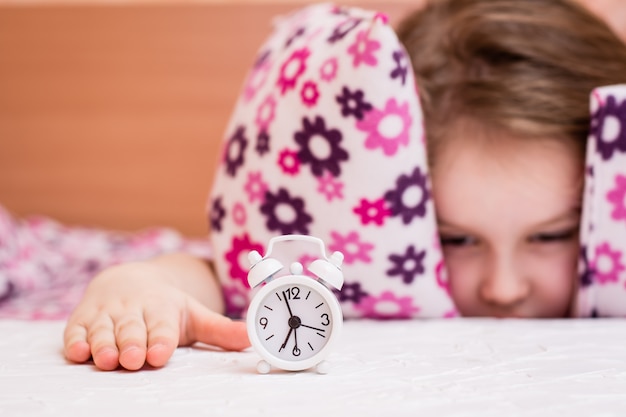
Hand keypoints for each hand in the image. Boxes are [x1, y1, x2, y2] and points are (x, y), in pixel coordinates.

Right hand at [63, 258, 249, 370]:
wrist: (128, 280)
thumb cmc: (165, 307)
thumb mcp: (194, 315)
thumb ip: (221, 330)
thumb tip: (252, 340)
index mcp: (163, 308)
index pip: (163, 326)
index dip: (162, 339)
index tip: (163, 352)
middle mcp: (133, 309)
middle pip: (132, 329)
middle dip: (132, 344)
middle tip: (133, 359)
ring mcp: (106, 314)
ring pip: (103, 330)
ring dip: (104, 344)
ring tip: (107, 359)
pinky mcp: (82, 319)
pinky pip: (76, 330)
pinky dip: (75, 340)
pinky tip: (78, 352)